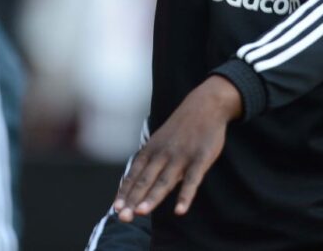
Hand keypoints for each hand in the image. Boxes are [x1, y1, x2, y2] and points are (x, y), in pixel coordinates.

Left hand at [113, 76, 242, 220]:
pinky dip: (185, 196)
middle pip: (145, 180)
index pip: (134, 174)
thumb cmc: (181, 128)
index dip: (125, 192)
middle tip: (123, 217)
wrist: (205, 105)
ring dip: (152, 198)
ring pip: (164, 181)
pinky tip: (180, 210)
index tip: (116, 208)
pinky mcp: (201, 158)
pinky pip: (192, 180)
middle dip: (133, 199)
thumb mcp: (160, 140)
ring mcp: (182, 157)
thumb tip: (136, 185)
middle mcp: (163, 154)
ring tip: (141, 213)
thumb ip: (150, 162)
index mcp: (152, 150)